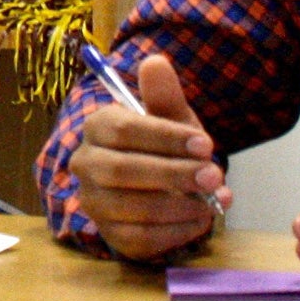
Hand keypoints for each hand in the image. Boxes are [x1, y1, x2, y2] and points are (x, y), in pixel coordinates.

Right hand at [69, 54, 230, 259]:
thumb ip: (164, 95)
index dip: (165, 138)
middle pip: (121, 171)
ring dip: (178, 205)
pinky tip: (200, 220)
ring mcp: (94, 203)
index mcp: (98, 127)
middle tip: (213, 175)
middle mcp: (85, 165)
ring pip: (130, 209)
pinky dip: (176, 232)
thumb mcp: (172, 119)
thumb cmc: (168, 147)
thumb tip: (155, 61)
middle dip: (172, 174)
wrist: (165, 185)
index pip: (122, 129)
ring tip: (213, 199)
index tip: (205, 144)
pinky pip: (139, 239)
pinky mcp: (111, 235)